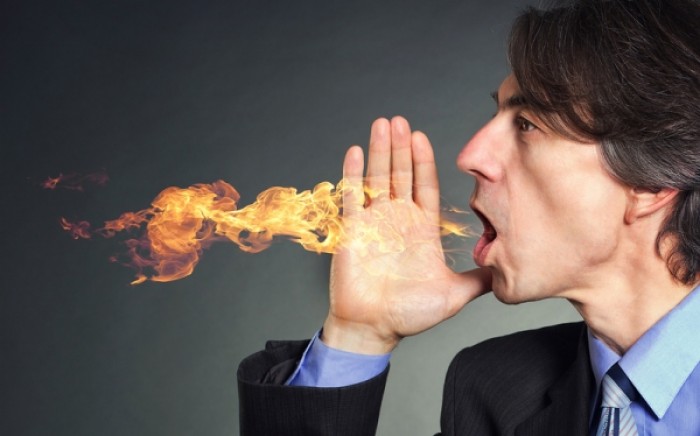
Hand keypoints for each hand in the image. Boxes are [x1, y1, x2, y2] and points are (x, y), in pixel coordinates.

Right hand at [322, 116, 490, 353]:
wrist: (373, 328)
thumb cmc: (410, 314)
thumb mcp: (454, 294)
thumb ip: (479, 278)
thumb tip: (508, 270)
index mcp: (420, 228)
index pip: (424, 185)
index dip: (423, 161)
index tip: (422, 137)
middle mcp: (397, 219)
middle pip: (401, 174)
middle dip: (401, 147)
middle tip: (401, 121)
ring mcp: (374, 222)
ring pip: (377, 178)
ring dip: (380, 151)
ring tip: (382, 125)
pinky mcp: (353, 231)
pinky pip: (352, 197)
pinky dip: (353, 174)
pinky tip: (356, 151)